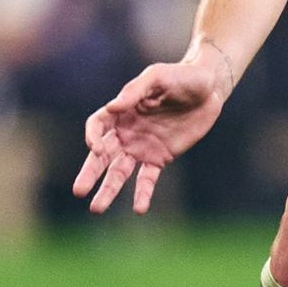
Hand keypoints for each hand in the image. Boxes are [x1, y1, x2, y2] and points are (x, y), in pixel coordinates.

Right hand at [73, 46, 232, 214]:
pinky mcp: (160, 158)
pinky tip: (139, 209)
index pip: (97, 126)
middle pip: (101, 156)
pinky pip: (147, 179)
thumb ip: (135, 91)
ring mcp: (142, 147)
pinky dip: (142, 193)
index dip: (92, 137)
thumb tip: (112, 107)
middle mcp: (126, 132)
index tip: (96, 148)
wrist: (208, 88)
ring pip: (119, 172)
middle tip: (79, 191)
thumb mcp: (158, 77)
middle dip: (89, 173)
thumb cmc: (180, 76)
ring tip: (96, 209)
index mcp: (121, 111)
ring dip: (108, 190)